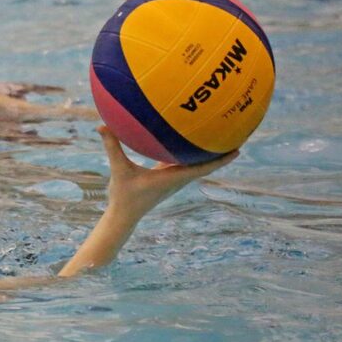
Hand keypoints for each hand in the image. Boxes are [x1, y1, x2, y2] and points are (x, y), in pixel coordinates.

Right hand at [100, 125, 237, 222]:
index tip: (239, 150)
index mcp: (173, 178)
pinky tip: (187, 140)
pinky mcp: (165, 177)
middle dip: (221, 152)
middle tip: (237, 135)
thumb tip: (102, 125)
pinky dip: (188, 152)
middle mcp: (177, 178)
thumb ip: (113, 147)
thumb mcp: (118, 169)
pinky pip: (181, 162)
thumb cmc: (123, 196)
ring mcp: (172, 179)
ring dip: (208, 153)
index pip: (203, 168)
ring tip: (220, 136)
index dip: (222, 160)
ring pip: (195, 164)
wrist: (123, 216)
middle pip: (206, 164)